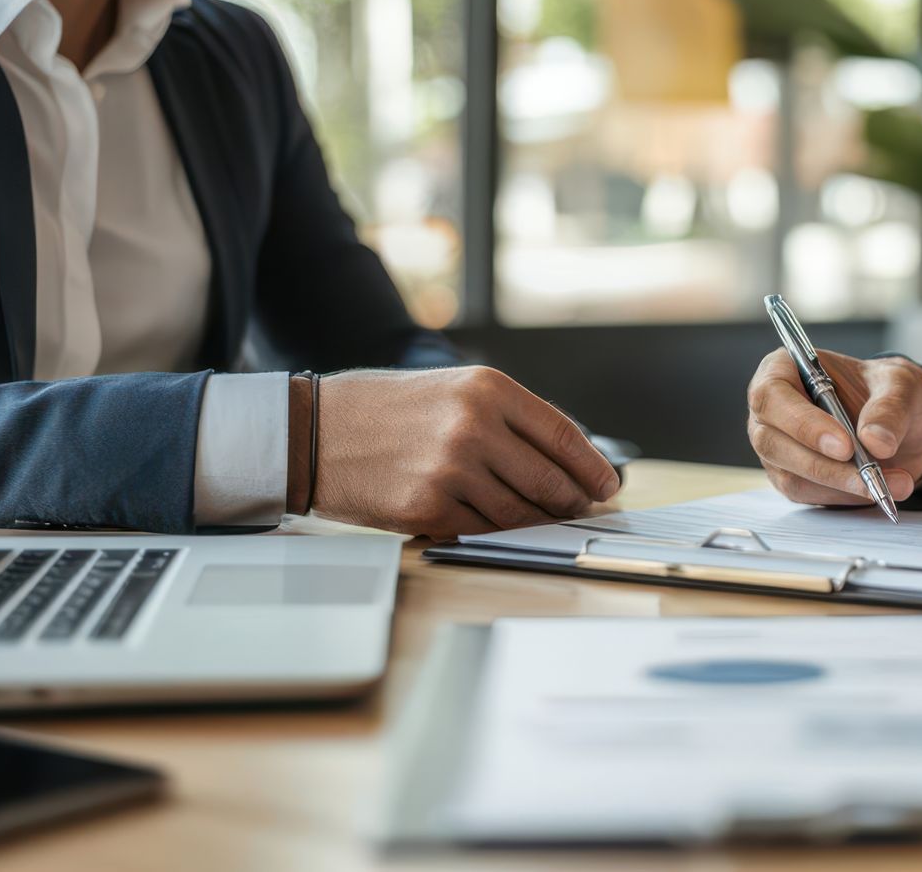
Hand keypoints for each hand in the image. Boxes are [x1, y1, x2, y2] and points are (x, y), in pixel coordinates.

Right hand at [312, 367, 619, 538]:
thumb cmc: (388, 410)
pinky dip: (495, 533)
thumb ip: (509, 419)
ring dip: (538, 523)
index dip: (593, 466)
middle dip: (573, 502)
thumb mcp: (453, 389)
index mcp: (488, 388)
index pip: (563, 435)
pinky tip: (497, 527)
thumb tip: (569, 459)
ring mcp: (452, 469)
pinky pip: (483, 530)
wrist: (314, 430)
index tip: (607, 485)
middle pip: (551, 480)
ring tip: (543, 522)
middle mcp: (474, 426)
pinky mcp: (429, 508)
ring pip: (521, 513)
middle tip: (582, 511)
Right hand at [746, 349, 921, 505]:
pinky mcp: (793, 478)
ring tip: (887, 484)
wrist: (903, 425)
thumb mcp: (901, 384)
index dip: (804, 424)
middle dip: (822, 464)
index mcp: (783, 370)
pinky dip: (845, 497)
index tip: (845, 446)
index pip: (772, 396)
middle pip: (773, 442)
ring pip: (791, 476)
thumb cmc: (888, 392)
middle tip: (868, 474)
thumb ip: (889, 407)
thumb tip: (876, 441)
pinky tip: (878, 489)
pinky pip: (810, 495)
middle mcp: (772, 411)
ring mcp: (778, 448)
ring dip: (841, 486)